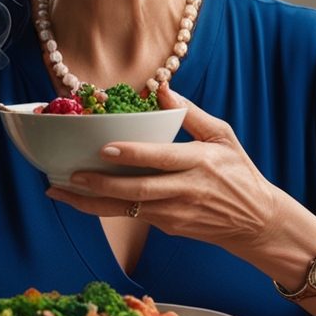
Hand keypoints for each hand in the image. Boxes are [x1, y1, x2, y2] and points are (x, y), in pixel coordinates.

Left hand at [46, 85, 291, 256]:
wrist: (255, 222)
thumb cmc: (238, 173)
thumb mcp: (223, 136)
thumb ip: (191, 113)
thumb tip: (162, 88)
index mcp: (200, 163)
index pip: (162, 159)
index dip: (133, 155)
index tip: (104, 147)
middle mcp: (186, 191)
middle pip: (138, 190)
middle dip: (101, 185)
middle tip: (69, 176)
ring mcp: (175, 213)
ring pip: (127, 210)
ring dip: (91, 202)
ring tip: (60, 192)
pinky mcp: (168, 227)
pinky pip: (131, 216)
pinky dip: (105, 209)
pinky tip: (81, 199)